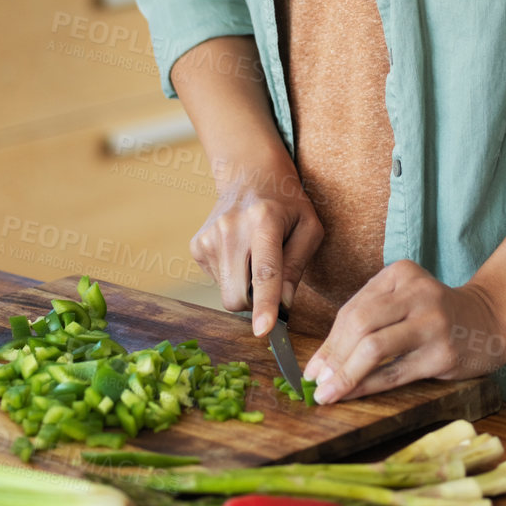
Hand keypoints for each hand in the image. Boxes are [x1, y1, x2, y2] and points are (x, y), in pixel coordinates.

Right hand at [190, 163, 323, 336]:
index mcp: (265, 220)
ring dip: (245, 285)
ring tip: (255, 254)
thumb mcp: (309, 227)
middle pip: (238, 296)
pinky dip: (233, 276)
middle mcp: (231, 228)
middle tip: (272, 280)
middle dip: (256, 303)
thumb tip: (285, 304)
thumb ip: (298, 265)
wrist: (249, 175)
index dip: (265, 304)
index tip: (264, 330)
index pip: (265, 272)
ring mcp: (209, 237)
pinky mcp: (197, 246)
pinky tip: (240, 251)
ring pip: (227, 293)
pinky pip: (218, 282)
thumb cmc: (287, 203)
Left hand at [302, 261, 505, 403]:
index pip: (353, 309)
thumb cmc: (435, 315)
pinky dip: (368, 385)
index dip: (328, 342)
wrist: (488, 322)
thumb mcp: (403, 302)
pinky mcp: (443, 352)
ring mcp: (432, 322)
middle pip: (360, 324)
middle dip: (333, 358)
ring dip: (346, 374)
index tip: (312, 369)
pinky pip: (395, 372)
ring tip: (328, 394)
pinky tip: (353, 394)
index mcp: (401, 273)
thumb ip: (367, 322)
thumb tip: (322, 363)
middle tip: (316, 384)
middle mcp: (418, 292)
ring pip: (374, 348)